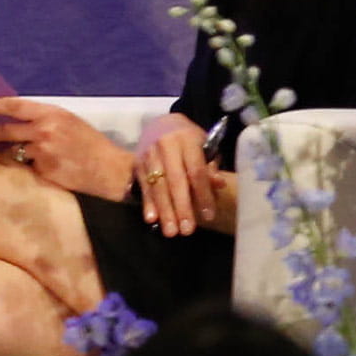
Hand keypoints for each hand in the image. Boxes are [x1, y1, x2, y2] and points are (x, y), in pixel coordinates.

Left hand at [0, 95, 134, 202]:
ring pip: (12, 153)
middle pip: (4, 131)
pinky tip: (30, 174)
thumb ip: (44, 121)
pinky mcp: (42, 172)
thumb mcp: (69, 123)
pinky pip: (24, 170)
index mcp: (52, 113)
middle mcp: (45, 130)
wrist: (111, 171)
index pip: (14, 105)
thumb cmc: (90, 145)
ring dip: (3, 156)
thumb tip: (16, 121)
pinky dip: (21, 172)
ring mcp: (43, 152)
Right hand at [126, 112, 234, 236]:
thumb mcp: (205, 146)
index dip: (202, 194)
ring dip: (164, 211)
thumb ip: (210, 166)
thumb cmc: (189, 139)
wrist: (161, 124)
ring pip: (158, 186)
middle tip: (186, 231)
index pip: (196, 171)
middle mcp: (166, 146)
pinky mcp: (137, 163)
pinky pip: (143, 186)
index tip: (208, 216)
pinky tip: (151, 219)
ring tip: (171, 231)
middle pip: (175, 181)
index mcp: (187, 140)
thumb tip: (218, 185)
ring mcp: (149, 154)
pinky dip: (147, 203)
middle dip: (181, 208)